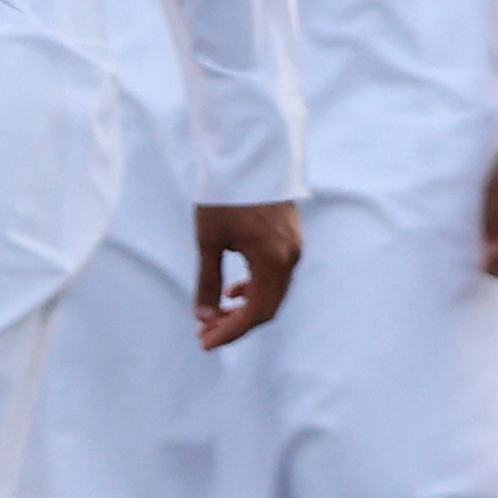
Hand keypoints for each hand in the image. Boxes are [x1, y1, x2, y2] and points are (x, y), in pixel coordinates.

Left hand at [191, 202, 302, 348]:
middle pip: (268, 307)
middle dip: (237, 324)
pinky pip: (278, 277)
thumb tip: (203, 314)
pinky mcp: (291, 239)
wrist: (251, 154)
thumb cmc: (227, 195)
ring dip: (246, 308)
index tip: (206, 342)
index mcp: (272, 260)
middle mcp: (290, 257)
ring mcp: (294, 248)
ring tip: (216, 313)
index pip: (255, 312)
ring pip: (273, 293)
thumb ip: (207, 281)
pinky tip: (235, 289)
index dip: (231, 332)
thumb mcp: (210, 240)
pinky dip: (257, 290)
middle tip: (207, 332)